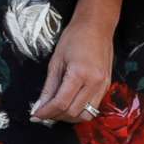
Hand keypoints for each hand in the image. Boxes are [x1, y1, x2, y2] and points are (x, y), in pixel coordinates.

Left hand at [33, 0, 126, 123]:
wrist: (97, 27)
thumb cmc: (74, 38)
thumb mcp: (56, 61)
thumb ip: (49, 87)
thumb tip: (40, 106)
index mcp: (80, 74)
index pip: (61, 103)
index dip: (46, 113)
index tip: (35, 116)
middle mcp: (95, 83)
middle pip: (74, 112)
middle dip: (56, 116)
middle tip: (44, 112)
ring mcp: (104, 85)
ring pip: (87, 114)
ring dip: (69, 117)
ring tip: (56, 110)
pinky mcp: (107, 86)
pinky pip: (94, 107)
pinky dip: (80, 110)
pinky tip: (70, 103)